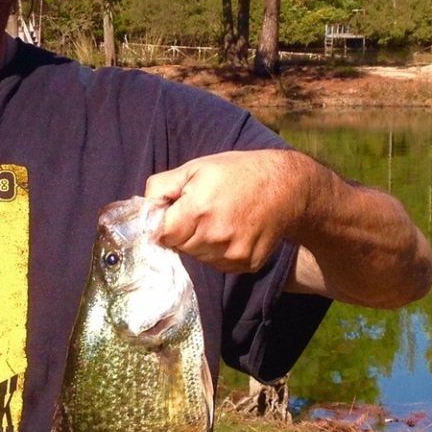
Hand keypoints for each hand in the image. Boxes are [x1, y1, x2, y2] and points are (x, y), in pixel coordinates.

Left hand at [144, 149, 318, 272]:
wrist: (287, 188)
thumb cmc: (238, 172)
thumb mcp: (197, 167)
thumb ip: (162, 185)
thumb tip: (143, 207)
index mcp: (198, 209)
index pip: (162, 234)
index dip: (164, 224)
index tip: (174, 214)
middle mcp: (214, 236)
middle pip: (180, 247)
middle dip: (183, 232)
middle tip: (202, 211)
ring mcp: (232, 254)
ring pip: (199, 258)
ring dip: (201, 243)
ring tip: (220, 219)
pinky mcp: (245, 265)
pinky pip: (219, 264)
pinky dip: (220, 252)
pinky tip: (233, 231)